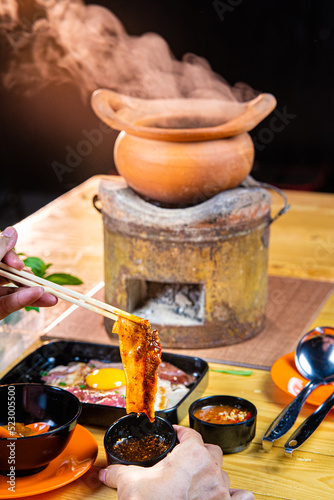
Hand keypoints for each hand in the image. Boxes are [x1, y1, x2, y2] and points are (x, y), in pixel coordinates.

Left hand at [0, 227, 56, 319]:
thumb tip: (13, 231)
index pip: (5, 256)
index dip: (13, 258)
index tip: (18, 264)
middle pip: (14, 274)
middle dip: (30, 279)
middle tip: (41, 283)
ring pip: (17, 291)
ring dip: (36, 293)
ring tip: (53, 296)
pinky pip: (12, 304)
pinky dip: (25, 301)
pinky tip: (39, 297)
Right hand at [99, 425, 254, 499]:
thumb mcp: (132, 485)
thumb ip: (119, 473)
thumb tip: (107, 472)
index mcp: (192, 456)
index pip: (190, 434)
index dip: (182, 432)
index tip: (176, 433)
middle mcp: (212, 471)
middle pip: (211, 451)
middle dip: (200, 451)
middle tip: (185, 458)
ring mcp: (222, 492)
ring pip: (224, 474)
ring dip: (213, 474)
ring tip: (200, 479)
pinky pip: (242, 497)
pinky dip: (237, 496)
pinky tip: (228, 495)